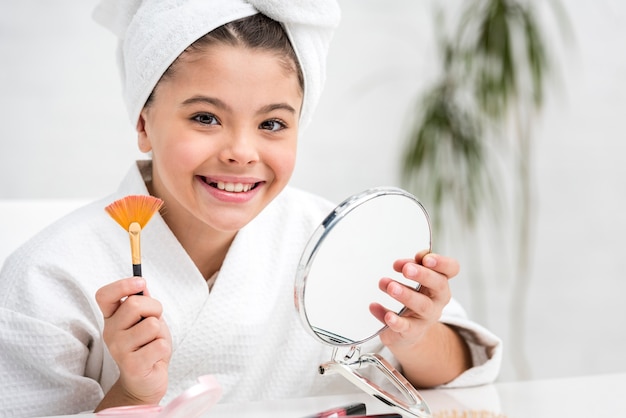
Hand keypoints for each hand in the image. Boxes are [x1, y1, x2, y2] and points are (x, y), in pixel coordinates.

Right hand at [95, 277, 171, 408]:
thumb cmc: (148, 346)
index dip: (122, 285)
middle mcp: (110, 332)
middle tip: (155, 322)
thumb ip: (143, 302)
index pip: (104, 295)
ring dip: (161, 332)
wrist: (145, 382)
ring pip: (151, 324)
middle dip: (155, 308)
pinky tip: (155, 357)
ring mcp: (118, 350)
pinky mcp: (132, 365)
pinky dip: (164, 348)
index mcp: (111, 318)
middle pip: (134, 305)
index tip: (140, 282)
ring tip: (153, 343)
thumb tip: (141, 285)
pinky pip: (160, 344)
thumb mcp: (147, 319)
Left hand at [370, 252, 457, 346]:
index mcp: (440, 282)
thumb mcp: (413, 280)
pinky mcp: (412, 331)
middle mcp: (438, 299)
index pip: (451, 269)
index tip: (425, 258)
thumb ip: (410, 267)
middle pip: (439, 284)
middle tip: (406, 269)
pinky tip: (388, 316)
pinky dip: (397, 321)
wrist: (410, 332)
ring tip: (390, 287)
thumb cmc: (413, 298)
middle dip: (423, 275)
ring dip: (406, 294)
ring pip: (422, 305)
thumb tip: (401, 264)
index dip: (442, 262)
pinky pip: (406, 327)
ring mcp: (426, 317)